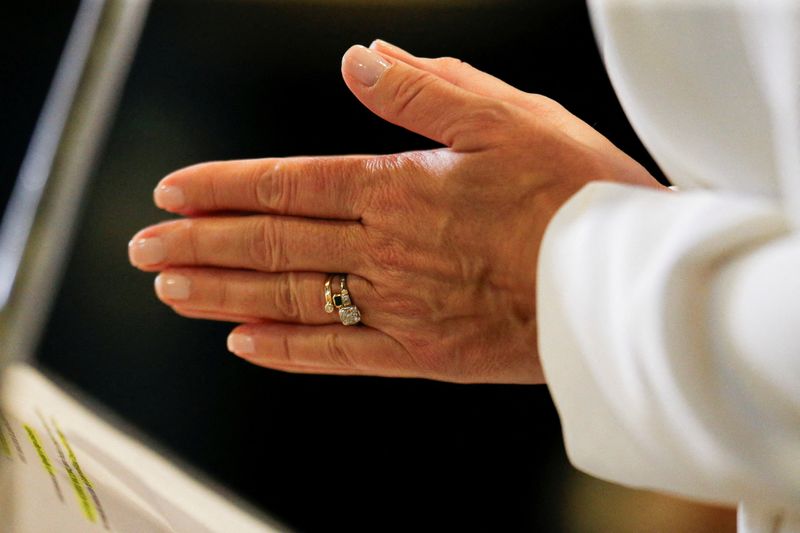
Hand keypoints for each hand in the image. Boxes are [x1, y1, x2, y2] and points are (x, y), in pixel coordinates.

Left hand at [129, 40, 660, 383]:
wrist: (619, 284)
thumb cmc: (574, 194)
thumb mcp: (507, 115)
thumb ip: (424, 89)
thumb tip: (361, 60)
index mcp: (400, 187)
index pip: (288, 183)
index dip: (223, 187)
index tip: (172, 191)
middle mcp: (385, 249)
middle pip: (272, 243)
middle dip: (200, 242)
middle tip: (144, 247)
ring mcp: (398, 306)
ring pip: (289, 298)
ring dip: (222, 293)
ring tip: (171, 290)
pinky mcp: (421, 353)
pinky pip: (338, 354)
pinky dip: (285, 348)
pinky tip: (243, 342)